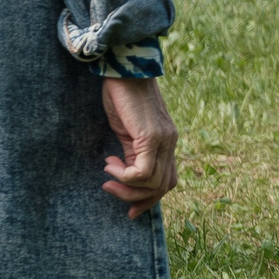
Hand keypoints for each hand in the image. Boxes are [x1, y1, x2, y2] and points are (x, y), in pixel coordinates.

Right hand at [101, 78, 177, 219]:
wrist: (124, 69)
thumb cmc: (121, 96)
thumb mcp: (128, 130)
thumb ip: (132, 151)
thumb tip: (125, 173)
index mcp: (166, 143)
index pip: (168, 182)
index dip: (149, 199)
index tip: (129, 209)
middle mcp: (170, 143)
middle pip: (163, 187)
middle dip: (136, 198)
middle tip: (110, 189)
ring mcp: (164, 140)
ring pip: (153, 183)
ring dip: (126, 187)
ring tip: (108, 174)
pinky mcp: (152, 136)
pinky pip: (143, 172)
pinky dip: (124, 175)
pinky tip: (110, 163)